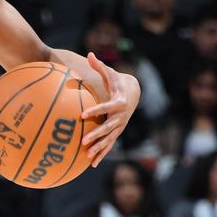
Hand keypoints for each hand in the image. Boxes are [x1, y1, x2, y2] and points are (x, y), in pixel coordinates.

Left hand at [80, 52, 140, 166]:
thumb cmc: (118, 82)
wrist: (134, 93)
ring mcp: (120, 126)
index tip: (82, 115)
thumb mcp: (110, 73)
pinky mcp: (117, 132)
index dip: (95, 111)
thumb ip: (100, 66)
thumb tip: (90, 53)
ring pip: (109, 139)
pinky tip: (92, 163)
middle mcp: (121, 117)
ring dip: (99, 148)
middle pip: (108, 127)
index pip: (106, 107)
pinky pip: (109, 144)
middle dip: (96, 135)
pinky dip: (102, 153)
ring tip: (87, 156)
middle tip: (83, 140)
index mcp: (119, 102)